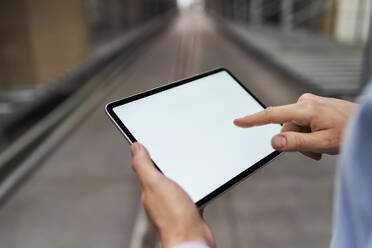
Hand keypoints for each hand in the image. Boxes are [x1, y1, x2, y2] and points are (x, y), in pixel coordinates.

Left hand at [131, 142, 214, 247]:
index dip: (147, 150)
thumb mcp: (155, 184)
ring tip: (184, 159)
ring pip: (176, 181)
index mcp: (150, 187)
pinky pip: (189, 191)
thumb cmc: (174, 214)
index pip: (145, 165)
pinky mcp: (188, 207)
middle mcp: (160, 195)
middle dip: (164, 160)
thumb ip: (144, 166)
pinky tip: (197, 181)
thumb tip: (134, 147)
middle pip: (160, 172)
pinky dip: (192, 184)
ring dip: (179, 172)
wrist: (193, 238)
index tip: (149, 137)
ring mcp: (174, 201)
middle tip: (169, 145)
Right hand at [234, 93, 357, 159]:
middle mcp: (305, 101)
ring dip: (304, 139)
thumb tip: (273, 142)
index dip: (253, 120)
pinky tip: (322, 136)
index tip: (238, 121)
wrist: (368, 122)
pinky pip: (302, 122)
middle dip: (296, 141)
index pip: (272, 115)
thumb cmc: (349, 132)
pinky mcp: (313, 105)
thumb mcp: (323, 143)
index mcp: (305, 109)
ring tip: (322, 145)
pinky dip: (308, 133)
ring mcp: (309, 102)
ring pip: (294, 126)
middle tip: (315, 152)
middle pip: (286, 127)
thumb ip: (296, 143)